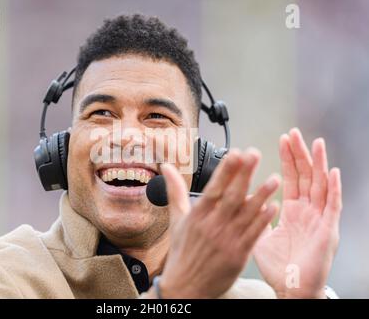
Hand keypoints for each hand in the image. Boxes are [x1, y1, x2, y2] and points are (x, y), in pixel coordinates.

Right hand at [158, 149, 279, 297]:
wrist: (186, 287)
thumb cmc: (182, 252)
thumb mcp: (176, 220)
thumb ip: (174, 191)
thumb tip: (165, 168)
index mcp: (197, 215)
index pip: (213, 188)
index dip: (226, 170)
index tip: (236, 153)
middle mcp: (212, 226)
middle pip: (231, 196)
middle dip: (244, 174)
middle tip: (255, 154)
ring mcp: (226, 241)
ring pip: (246, 214)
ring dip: (262, 195)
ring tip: (274, 178)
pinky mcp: (238, 255)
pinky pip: (254, 235)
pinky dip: (263, 221)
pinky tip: (273, 208)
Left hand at [254, 128, 341, 298]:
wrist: (290, 289)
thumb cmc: (278, 266)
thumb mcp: (261, 236)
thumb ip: (254, 217)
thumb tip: (243, 202)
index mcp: (292, 211)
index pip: (291, 178)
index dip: (288, 159)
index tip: (282, 140)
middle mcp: (307, 211)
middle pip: (305, 176)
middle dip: (299, 154)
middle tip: (293, 134)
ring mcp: (319, 219)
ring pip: (320, 185)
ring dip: (318, 163)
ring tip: (314, 143)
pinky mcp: (327, 230)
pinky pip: (332, 206)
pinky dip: (333, 188)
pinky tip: (331, 171)